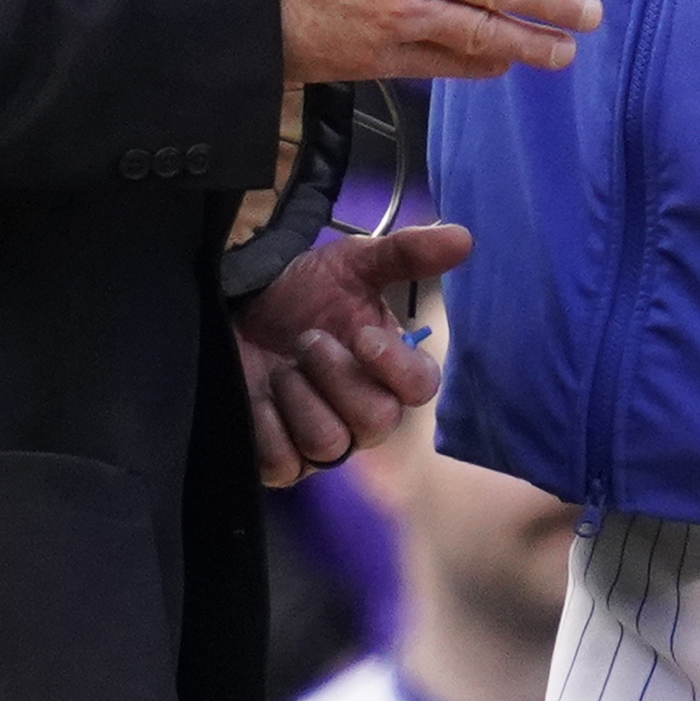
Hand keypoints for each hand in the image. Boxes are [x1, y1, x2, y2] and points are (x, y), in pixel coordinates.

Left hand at [235, 221, 469, 484]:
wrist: (237, 307)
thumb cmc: (303, 292)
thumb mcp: (352, 264)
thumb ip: (405, 253)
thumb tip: (462, 237)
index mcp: (391, 372)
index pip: (421, 388)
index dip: (395, 367)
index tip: (362, 335)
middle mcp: (366, 415)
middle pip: (376, 421)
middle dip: (334, 374)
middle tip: (306, 339)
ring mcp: (325, 444)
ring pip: (329, 444)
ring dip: (298, 396)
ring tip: (281, 367)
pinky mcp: (282, 463)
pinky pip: (286, 463)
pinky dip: (268, 425)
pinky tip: (260, 397)